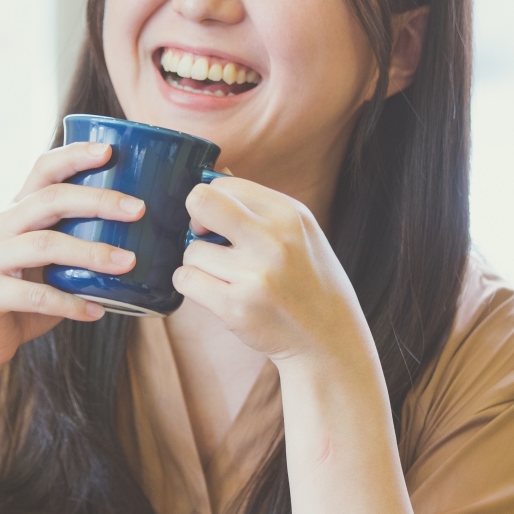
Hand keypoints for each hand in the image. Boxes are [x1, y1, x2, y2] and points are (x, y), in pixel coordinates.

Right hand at [0, 142, 145, 373]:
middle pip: (49, 200)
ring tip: (127, 262)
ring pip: (44, 245)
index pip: (43, 169)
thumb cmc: (25, 294)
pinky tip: (96, 311)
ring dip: (90, 253)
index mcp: (16, 211)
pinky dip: (70, 303)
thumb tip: (141, 233)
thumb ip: (76, 240)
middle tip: (137, 209)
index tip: (109, 151)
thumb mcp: (48, 260)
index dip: (74, 156)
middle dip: (97, 201)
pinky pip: (34, 296)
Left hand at [173, 175, 373, 370]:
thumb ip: (257, 206)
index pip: (224, 184)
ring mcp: (255, 275)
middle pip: (200, 202)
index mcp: (289, 214)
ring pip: (191, 251)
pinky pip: (185, 280)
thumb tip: (212, 175)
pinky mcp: (236, 307)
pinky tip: (215, 293)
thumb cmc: (307, 281)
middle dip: (192, 219)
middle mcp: (273, 239)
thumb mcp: (299, 233)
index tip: (218, 223)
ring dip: (199, 264)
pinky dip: (192, 285)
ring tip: (226, 278)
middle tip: (204, 239)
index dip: (212, 203)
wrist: (328, 339)